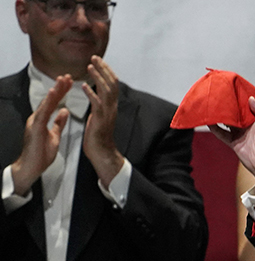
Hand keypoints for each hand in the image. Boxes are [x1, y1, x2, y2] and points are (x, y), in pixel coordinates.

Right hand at [9, 75, 71, 195]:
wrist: (31, 167)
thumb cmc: (41, 154)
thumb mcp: (54, 136)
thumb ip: (58, 123)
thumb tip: (64, 112)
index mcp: (43, 120)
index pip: (54, 103)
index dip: (62, 92)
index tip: (70, 82)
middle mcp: (38, 118)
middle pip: (50, 100)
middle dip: (59, 87)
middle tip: (68, 76)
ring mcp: (35, 122)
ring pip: (46, 103)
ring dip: (55, 91)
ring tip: (62, 80)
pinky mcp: (34, 127)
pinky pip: (42, 113)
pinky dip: (48, 103)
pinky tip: (53, 94)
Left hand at [81, 56, 124, 187]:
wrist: (102, 152)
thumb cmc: (98, 135)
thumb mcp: (99, 116)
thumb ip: (99, 103)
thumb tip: (94, 93)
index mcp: (112, 105)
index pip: (112, 84)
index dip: (106, 71)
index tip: (98, 61)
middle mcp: (112, 107)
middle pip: (112, 83)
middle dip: (103, 69)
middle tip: (94, 57)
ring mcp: (108, 113)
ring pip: (107, 90)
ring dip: (98, 77)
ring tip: (90, 66)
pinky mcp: (100, 119)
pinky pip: (97, 103)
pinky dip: (91, 93)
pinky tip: (84, 85)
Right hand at [209, 96, 254, 197]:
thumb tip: (250, 98)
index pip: (247, 104)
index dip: (240, 96)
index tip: (233, 86)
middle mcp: (247, 124)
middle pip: (234, 111)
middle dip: (228, 103)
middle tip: (218, 92)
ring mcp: (239, 133)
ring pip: (226, 120)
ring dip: (219, 114)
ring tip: (211, 104)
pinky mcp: (233, 142)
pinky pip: (221, 134)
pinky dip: (214, 128)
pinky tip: (208, 121)